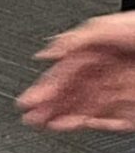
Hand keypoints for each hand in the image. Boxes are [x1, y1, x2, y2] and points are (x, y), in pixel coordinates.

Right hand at [21, 15, 134, 130]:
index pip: (67, 68)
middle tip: (29, 115)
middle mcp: (112, 70)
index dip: (46, 83)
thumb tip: (47, 52)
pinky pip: (110, 119)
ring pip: (88, 106)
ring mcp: (125, 90)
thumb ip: (78, 39)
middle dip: (49, 103)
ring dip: (64, 116)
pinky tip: (72, 127)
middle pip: (74, 89)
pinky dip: (90, 124)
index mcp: (103, 48)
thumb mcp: (111, 25)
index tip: (29, 98)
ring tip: (42, 124)